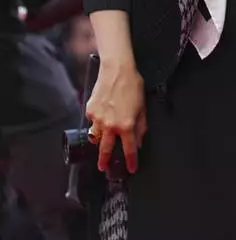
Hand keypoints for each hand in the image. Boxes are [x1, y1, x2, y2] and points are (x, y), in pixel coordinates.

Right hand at [84, 54, 145, 172]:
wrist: (117, 71)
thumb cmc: (132, 86)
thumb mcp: (142, 107)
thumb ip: (141, 126)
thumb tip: (138, 140)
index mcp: (127, 125)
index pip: (129, 149)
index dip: (131, 161)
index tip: (131, 168)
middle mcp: (111, 125)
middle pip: (106, 149)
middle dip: (104, 160)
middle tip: (103, 167)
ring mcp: (98, 119)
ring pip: (97, 136)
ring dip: (100, 140)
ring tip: (103, 139)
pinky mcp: (89, 112)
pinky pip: (93, 122)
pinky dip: (97, 121)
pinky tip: (103, 112)